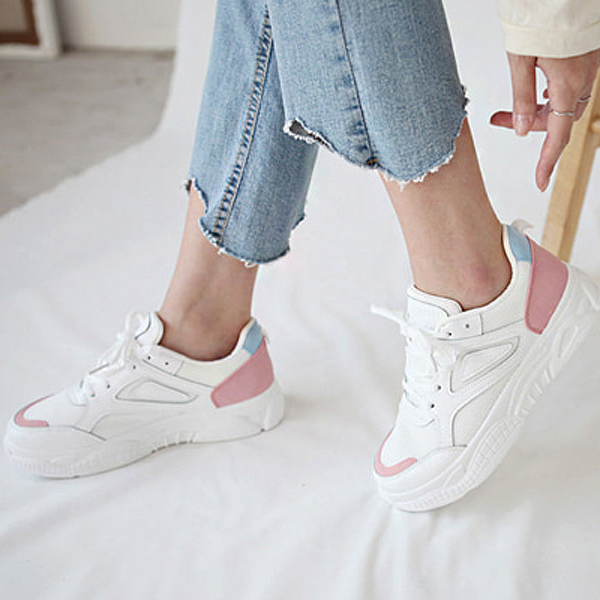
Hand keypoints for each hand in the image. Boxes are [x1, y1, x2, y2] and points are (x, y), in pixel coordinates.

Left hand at [490, 49, 599, 191]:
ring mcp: (588, 69)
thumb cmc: (541, 21)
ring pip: (564, 105)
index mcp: (568, 85)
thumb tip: (518, 129)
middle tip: (497, 120)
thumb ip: (520, 99)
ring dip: (538, 111)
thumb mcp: (521, 62)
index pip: (558, 135)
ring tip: (507, 107)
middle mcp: (583, 79)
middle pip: (559, 120)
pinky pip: (571, 88)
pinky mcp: (586, 59)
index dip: (547, 161)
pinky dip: (552, 97)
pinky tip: (537, 90)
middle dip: (529, 126)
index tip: (540, 182)